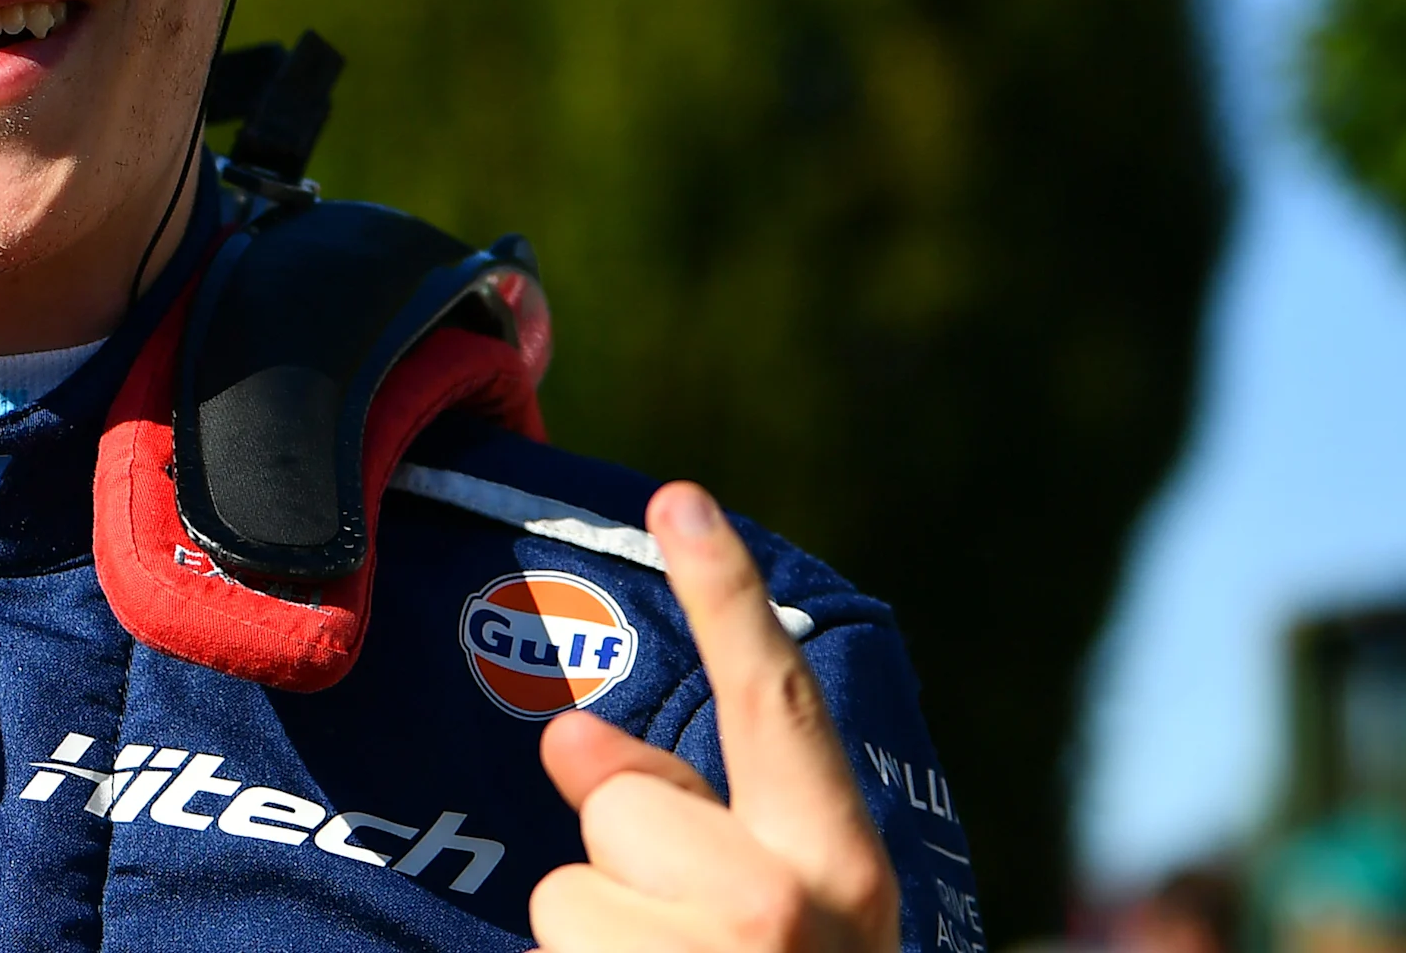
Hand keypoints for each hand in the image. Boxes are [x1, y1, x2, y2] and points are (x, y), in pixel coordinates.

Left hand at [526, 483, 897, 952]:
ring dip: (591, 947)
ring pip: (563, 893)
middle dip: (622, 865)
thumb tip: (569, 733)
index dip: (727, 595)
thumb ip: (695, 818)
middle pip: (622, 806)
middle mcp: (778, 910)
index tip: (680, 498)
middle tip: (680, 948)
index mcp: (842, 870)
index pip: (775, 707)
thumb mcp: (790, 915)